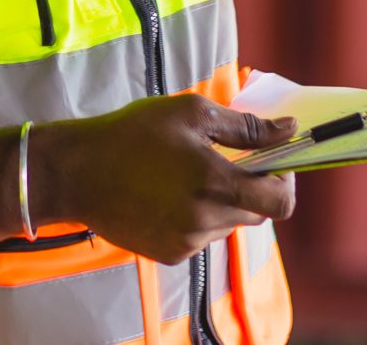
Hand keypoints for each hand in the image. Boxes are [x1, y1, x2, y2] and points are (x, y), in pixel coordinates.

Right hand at [29, 94, 297, 264]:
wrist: (78, 172)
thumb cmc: (133, 134)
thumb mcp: (191, 114)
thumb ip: (245, 126)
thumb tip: (288, 129)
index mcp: (215, 183)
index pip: (279, 202)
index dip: (285, 181)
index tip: (274, 163)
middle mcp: (205, 220)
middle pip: (256, 212)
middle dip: (250, 186)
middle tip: (225, 160)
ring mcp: (188, 242)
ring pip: (228, 224)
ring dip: (222, 202)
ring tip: (185, 175)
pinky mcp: (171, 254)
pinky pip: (202, 236)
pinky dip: (198, 216)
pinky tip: (168, 194)